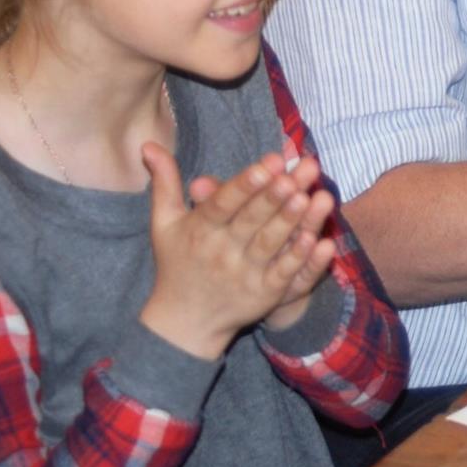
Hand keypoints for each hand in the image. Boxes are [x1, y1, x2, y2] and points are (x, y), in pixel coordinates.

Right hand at [138, 144, 334, 359]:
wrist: (183, 322)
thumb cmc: (177, 263)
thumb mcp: (165, 223)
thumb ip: (165, 183)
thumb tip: (149, 143)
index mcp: (199, 230)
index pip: (223, 204)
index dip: (246, 184)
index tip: (270, 162)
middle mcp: (220, 252)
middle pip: (250, 221)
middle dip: (273, 196)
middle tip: (295, 174)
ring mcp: (244, 275)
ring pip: (270, 244)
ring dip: (291, 222)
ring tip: (309, 197)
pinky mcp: (264, 295)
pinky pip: (284, 274)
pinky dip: (301, 258)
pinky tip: (318, 240)